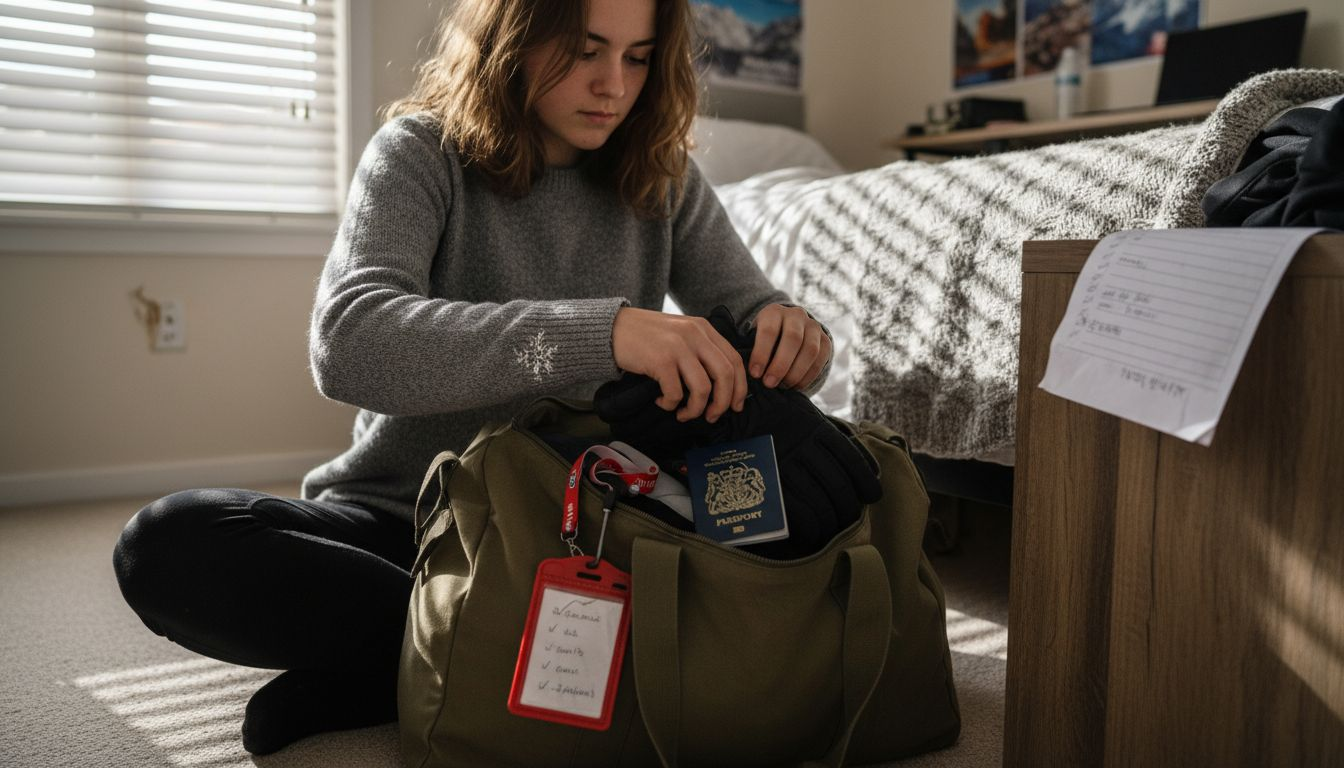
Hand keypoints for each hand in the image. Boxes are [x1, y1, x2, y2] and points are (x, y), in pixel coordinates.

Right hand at [611, 307, 746, 422]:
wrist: (613, 328)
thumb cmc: (647, 337)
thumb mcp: (681, 334)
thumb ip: (701, 350)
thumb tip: (722, 386)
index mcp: (704, 329)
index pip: (735, 360)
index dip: (740, 387)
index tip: (736, 406)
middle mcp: (695, 335)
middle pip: (725, 375)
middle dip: (723, 403)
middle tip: (712, 416)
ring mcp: (678, 347)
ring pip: (703, 388)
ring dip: (695, 409)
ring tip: (683, 413)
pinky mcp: (660, 360)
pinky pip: (675, 393)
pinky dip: (671, 404)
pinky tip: (662, 401)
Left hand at [747, 304, 830, 389]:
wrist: (787, 331)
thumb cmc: (764, 341)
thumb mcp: (753, 338)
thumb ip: (750, 352)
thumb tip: (745, 375)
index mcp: (774, 312)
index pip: (769, 331)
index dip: (761, 354)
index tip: (755, 374)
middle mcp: (796, 315)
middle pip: (792, 339)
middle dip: (780, 365)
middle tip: (769, 384)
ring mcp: (813, 326)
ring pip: (810, 349)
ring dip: (796, 372)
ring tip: (783, 386)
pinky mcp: (825, 340)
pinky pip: (820, 359)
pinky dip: (809, 376)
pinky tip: (796, 386)